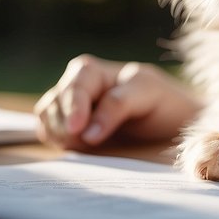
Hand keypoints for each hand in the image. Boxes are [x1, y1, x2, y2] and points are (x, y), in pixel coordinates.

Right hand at [34, 55, 202, 149]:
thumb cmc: (163, 103)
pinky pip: (46, 130)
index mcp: (95, 71)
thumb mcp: (148, 95)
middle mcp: (77, 86)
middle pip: (55, 101)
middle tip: (84, 144)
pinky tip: (75, 147)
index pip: (76, 86)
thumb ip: (118, 105)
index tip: (78, 130)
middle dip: (65, 124)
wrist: (172, 124)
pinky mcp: (67, 128)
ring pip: (46, 116)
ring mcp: (69, 107)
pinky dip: (54, 139)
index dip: (74, 107)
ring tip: (82, 146)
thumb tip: (85, 132)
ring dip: (57, 133)